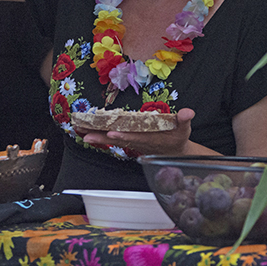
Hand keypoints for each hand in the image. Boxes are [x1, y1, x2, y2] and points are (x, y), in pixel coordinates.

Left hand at [79, 108, 194, 155]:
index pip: (135, 137)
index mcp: (150, 139)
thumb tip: (188, 112)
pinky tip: (84, 131)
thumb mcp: (184, 129)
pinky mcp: (127, 140)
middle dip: (101, 137)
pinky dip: (97, 135)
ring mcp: (130, 142)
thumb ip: (184, 120)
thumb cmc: (178, 138)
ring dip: (95, 135)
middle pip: (117, 140)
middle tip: (85, 134)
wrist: (173, 153)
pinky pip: (110, 138)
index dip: (124, 136)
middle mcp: (137, 142)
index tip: (112, 134)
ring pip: (110, 139)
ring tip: (78, 131)